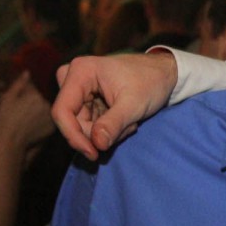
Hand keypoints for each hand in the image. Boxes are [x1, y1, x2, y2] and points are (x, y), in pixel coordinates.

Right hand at [0, 72, 53, 153]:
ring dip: (40, 108)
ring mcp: (51, 115)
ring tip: (26, 117)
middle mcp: (46, 103)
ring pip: (47, 106)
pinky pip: (49, 118)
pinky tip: (32, 124)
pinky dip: (43, 119)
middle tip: (23, 108)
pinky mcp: (54, 127)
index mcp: (34, 94)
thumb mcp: (6, 100)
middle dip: (35, 98)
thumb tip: (27, 72)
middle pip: (43, 95)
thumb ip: (19, 85)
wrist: (10, 145)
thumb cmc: (3, 122)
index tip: (22, 96)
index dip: (28, 89)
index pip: (35, 84)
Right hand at [52, 51, 177, 159]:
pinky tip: (126, 121)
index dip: (73, 136)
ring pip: (81, 126)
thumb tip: (96, 144)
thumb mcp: (134, 104)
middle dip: (99, 133)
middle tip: (128, 127)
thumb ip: (114, 124)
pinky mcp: (86, 99)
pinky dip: (108, 129)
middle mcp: (73, 78)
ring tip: (130, 122)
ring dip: (106, 132)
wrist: (163, 73)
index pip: (62, 111)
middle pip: (72, 121)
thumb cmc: (151, 82)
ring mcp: (78, 89)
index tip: (93, 153)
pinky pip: (90, 124)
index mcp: (80, 72)